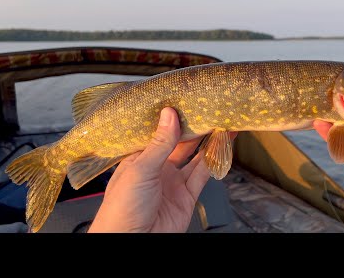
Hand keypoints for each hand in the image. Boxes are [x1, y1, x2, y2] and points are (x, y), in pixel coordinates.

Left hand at [89, 108, 234, 232]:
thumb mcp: (140, 169)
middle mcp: (157, 167)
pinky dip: (214, 161)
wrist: (132, 243)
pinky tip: (222, 146)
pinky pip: (203, 174)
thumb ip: (159, 143)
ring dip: (209, 141)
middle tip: (209, 108)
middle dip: (195, 126)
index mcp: (140, 157)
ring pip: (195, 156)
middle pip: (180, 142)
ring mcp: (173, 182)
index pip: (159, 131)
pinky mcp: (187, 196)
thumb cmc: (121, 208)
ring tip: (222, 122)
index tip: (186, 100)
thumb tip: (169, 114)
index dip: (173, 117)